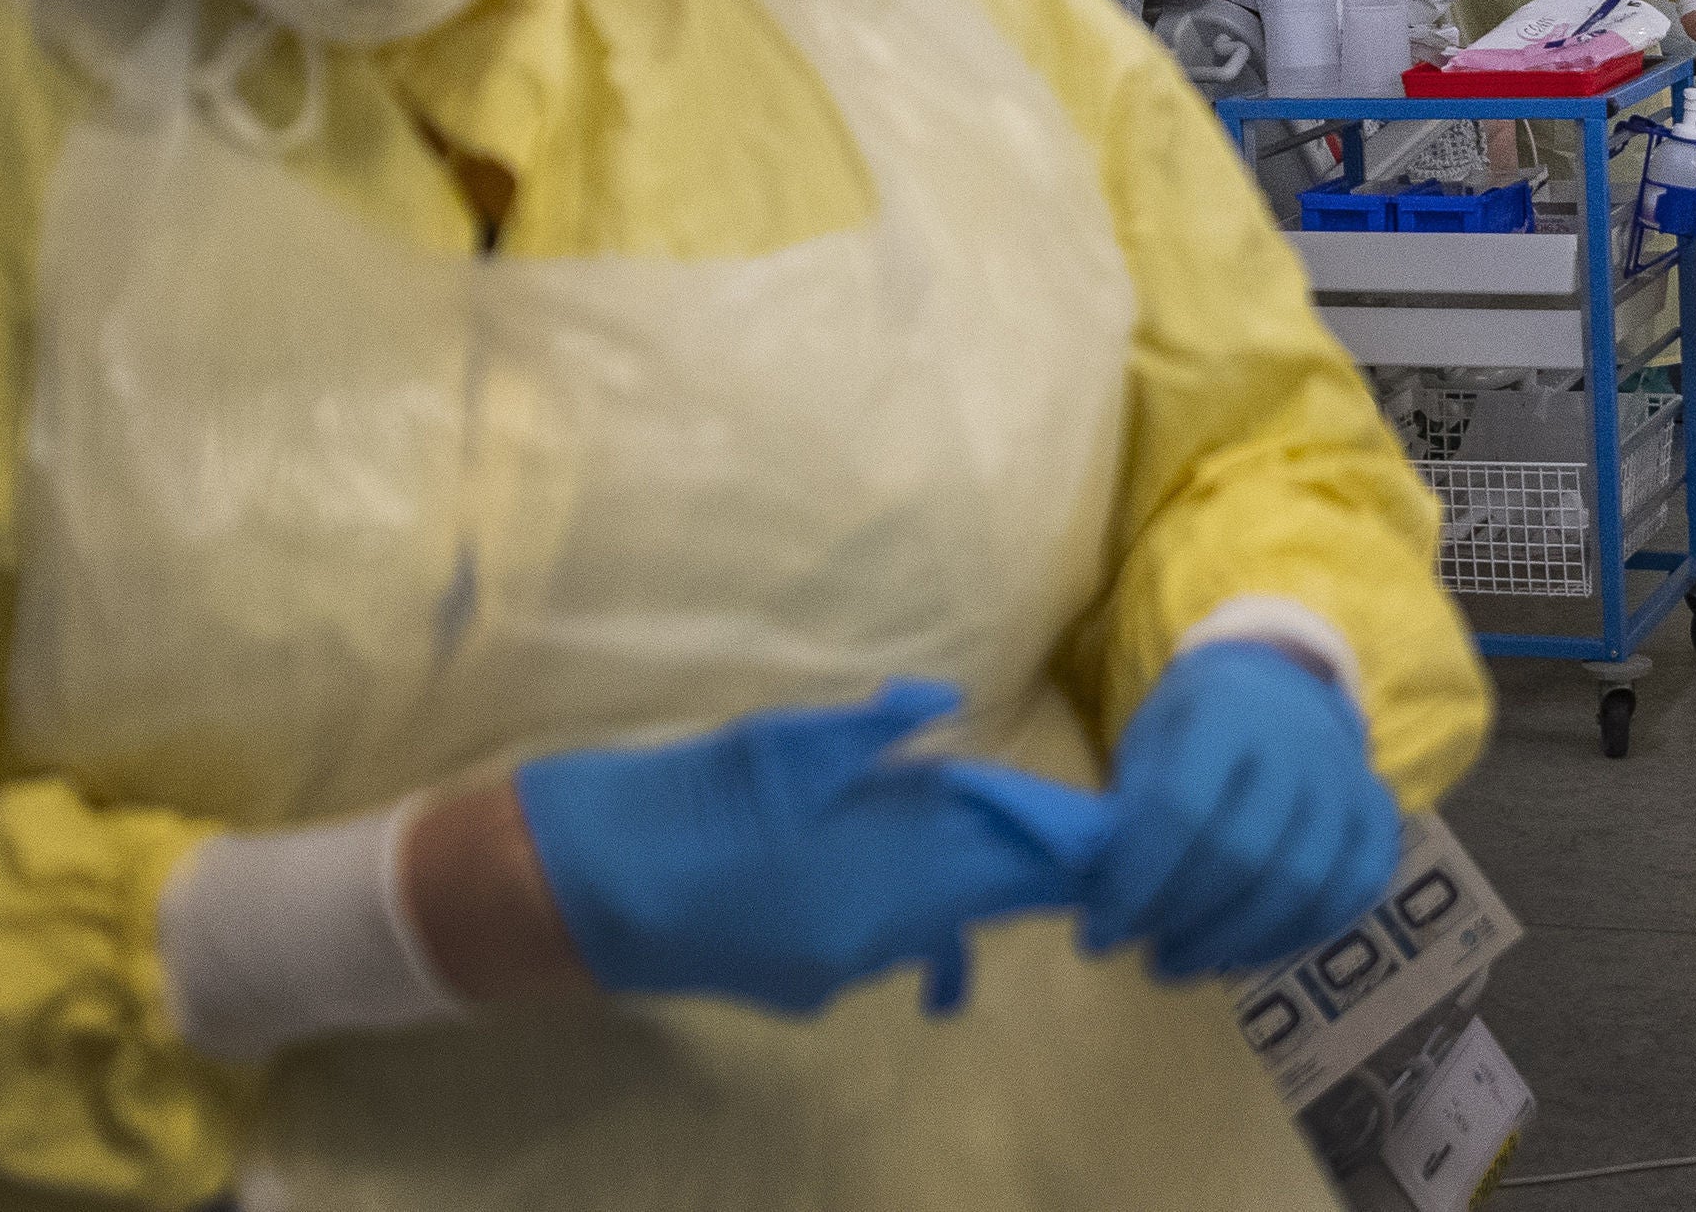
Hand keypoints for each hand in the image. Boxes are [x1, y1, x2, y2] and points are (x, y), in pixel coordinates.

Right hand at [506, 681, 1082, 1015]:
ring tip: (996, 849)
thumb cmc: (689, 796)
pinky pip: (881, 951)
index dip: (1056, 837)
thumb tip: (945, 706)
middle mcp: (873, 933)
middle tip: (1079, 842)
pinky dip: (903, 918)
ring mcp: (839, 969)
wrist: (590, 888)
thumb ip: (870, 732)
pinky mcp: (806, 989)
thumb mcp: (784, 741)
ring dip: (965, 886)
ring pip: (934, 927)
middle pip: (982, 898)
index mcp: (880, 866)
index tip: (1106, 825)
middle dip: (1028, 867)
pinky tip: (904, 895)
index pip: (1001, 855)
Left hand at [1079, 642, 1399, 979]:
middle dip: (1182, 919)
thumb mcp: (1148, 745)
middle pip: (1243, 854)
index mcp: (1224, 710)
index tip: (1099, 934)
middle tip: (1143, 953)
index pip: (1182, 806)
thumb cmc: (1193, 726)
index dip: (1137, 882)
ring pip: (1301, 883)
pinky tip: (1245, 951)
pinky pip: (1354, 891)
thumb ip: (1131, 814)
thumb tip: (1105, 901)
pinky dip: (1297, 935)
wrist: (1275, 687)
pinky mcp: (1378, 813)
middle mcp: (1297, 739)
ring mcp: (1348, 777)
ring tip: (1182, 961)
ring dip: (1233, 941)